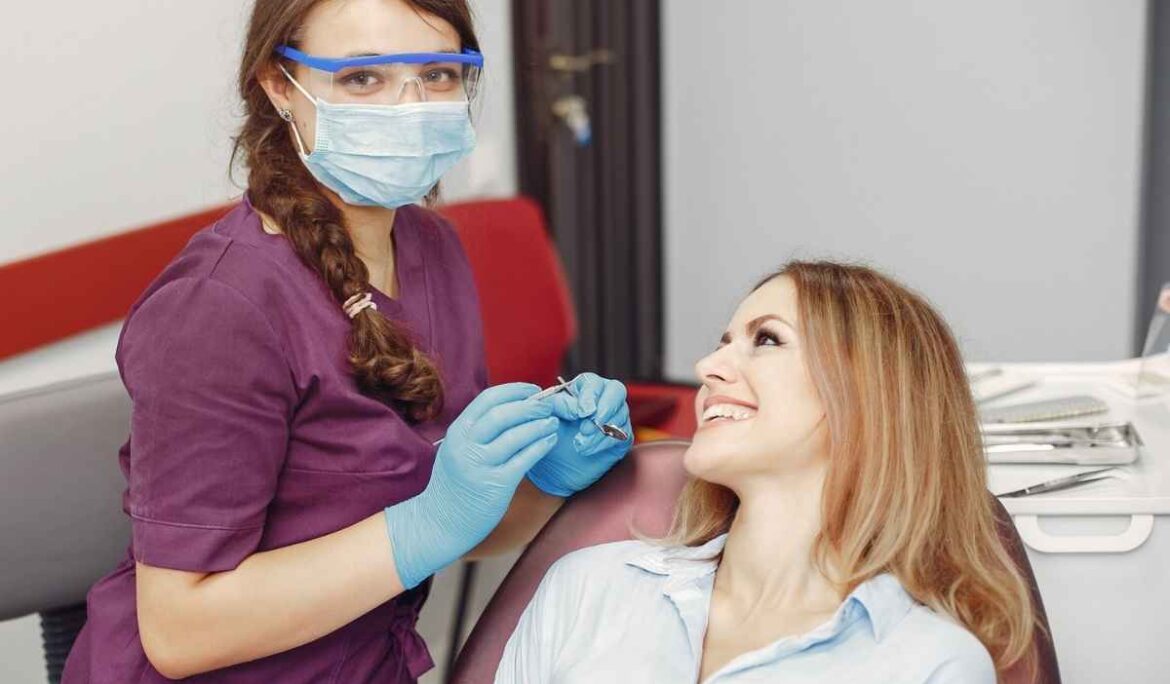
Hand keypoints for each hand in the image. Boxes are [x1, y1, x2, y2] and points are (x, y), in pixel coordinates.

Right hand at [383, 383, 559, 587]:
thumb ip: (477, 431)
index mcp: (457, 432)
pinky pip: (524, 459)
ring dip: (539, 425)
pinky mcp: (496, 485)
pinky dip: (540, 446)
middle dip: (531, 406)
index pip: (488, 399)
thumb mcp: (455, 450)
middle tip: (548, 406)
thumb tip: (513, 409)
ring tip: (552, 422)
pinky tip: (549, 441)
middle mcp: (466, 446)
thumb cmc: (453, 485)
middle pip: (504, 414)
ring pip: (517, 435)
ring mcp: (480, 465)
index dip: (514, 391)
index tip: (532, 391)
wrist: (439, 523)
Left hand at [526, 373, 632, 496]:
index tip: (580, 413)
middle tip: (585, 429)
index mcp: (583, 387)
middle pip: (617, 391)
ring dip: (599, 432)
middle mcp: (603, 396)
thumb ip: (560, 404)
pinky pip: (622, 435)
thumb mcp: (547, 415)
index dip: (589, 397)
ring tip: (578, 446)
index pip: (593, 382)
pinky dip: (604, 443)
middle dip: (603, 410)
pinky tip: (587, 450)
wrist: (554, 464)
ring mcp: (616, 415)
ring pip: (619, 415)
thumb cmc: (549, 434)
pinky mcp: (622, 436)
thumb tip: (580, 409)